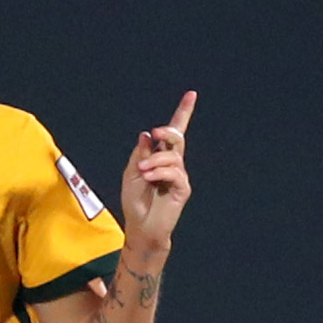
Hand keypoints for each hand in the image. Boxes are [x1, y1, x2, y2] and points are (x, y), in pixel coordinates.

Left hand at [121, 91, 196, 250]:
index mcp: (160, 157)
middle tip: (154, 133)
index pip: (174, 132)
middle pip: (177, 138)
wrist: (141, 227)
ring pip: (173, 156)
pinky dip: (159, 172)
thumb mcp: (131, 173)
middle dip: (167, 131)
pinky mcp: (182, 189)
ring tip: (143, 172)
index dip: (183, 113)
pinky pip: (174, 173)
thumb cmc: (135, 202)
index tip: (191, 94)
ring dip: (155, 160)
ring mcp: (179, 176)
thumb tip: (146, 135)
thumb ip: (139, 154)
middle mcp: (173, 164)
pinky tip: (149, 178)